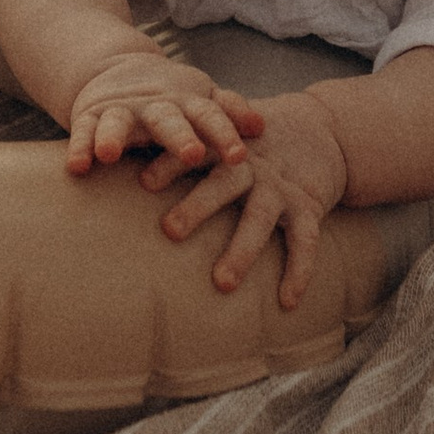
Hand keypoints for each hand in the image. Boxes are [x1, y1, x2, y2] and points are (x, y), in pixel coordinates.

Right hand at [64, 48, 263, 188]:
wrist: (117, 70)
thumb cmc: (173, 100)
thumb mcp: (202, 100)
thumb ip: (229, 111)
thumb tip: (262, 127)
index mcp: (187, 103)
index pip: (210, 116)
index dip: (224, 134)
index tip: (238, 156)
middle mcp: (154, 105)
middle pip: (168, 119)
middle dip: (179, 136)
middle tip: (192, 153)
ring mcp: (121, 110)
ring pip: (117, 121)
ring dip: (113, 136)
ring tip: (109, 154)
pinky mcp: (89, 117)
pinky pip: (82, 132)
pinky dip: (79, 147)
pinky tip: (76, 167)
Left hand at [156, 88, 350, 312]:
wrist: (323, 130)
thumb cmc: (252, 141)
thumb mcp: (222, 132)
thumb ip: (181, 146)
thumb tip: (110, 160)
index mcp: (224, 145)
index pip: (196, 150)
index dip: (171, 164)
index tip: (144, 182)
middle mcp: (252, 164)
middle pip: (224, 182)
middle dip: (198, 205)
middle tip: (169, 231)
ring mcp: (281, 186)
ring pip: (260, 217)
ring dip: (242, 250)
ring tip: (222, 284)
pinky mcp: (309, 206)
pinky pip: (305, 240)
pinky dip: (299, 271)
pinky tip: (287, 303)